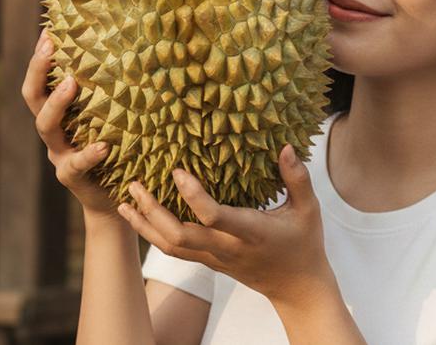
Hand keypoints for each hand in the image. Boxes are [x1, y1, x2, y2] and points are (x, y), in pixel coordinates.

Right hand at [21, 29, 121, 223]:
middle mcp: (54, 133)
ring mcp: (59, 155)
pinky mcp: (72, 178)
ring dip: (57, 103)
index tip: (49, 30)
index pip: (40, 81)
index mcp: (59, 116)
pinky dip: (89, 154)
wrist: (115, 199)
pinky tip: (103, 146)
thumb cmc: (118, 151)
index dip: (40, 58)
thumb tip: (132, 53)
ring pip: (47, 127)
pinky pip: (76, 165)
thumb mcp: (111, 121)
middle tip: (51, 47)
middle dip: (38, 70)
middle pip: (33, 98)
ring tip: (73, 84)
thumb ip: (111, 96)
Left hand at [118, 142, 336, 305]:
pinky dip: (152, 234)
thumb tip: (287, 147)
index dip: (193, 196)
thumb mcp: (309, 209)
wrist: (296, 288)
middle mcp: (227, 248)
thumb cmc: (304, 243)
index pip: (215, 218)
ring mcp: (215, 258)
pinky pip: (174, 250)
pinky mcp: (209, 262)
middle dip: (153, 212)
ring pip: (170, 247)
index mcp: (251, 233)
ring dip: (145, 224)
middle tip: (136, 184)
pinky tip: (138, 216)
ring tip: (126, 199)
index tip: (177, 171)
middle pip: (179, 236)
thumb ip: (297, 178)